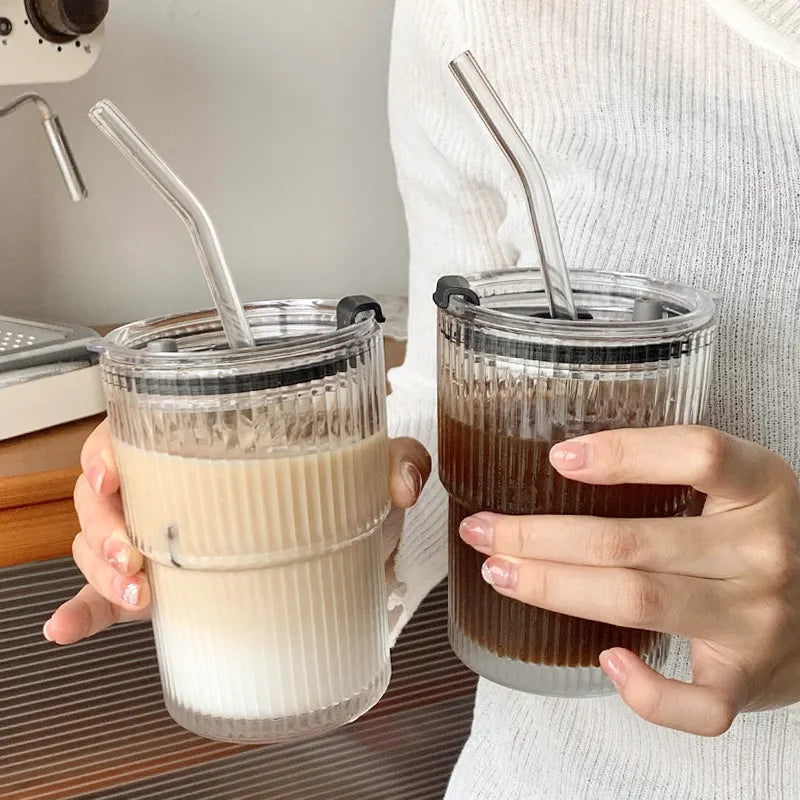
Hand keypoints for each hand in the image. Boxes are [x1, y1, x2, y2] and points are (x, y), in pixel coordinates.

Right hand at [45, 419, 430, 644]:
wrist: (349, 550)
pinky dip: (86, 612)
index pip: (134, 431)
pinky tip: (69, 630)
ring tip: (136, 593)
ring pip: (97, 544)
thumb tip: (401, 482)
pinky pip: (110, 598)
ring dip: (99, 570)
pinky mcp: (166, 588)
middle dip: (101, 521)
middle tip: (129, 550)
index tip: (111, 472)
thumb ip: (397, 460)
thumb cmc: (342, 493)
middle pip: (103, 491)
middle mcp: (173, 489)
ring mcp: (163, 540)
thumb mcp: (369, 468)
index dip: (109, 449)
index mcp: (205, 445)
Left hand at [459, 426, 799, 735]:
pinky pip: (696, 704)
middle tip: (484, 530)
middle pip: (632, 542)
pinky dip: (646, 692)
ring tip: (500, 572)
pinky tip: (605, 661)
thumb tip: (562, 461)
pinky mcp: (750, 682)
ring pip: (638, 602)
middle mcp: (763, 552)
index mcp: (763, 487)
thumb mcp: (738, 488)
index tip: (556, 458)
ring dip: (554, 589)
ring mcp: (759, 621)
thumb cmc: (757, 540)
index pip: (698, 454)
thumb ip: (676, 471)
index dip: (624, 452)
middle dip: (540, 536)